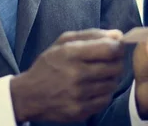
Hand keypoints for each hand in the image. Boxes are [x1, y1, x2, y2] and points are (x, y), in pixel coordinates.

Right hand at [10, 29, 124, 122]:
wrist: (29, 95)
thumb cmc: (49, 64)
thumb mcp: (64, 42)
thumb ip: (92, 35)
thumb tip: (118, 35)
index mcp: (71, 53)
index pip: (110, 49)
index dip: (118, 47)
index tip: (116, 47)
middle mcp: (76, 75)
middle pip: (115, 67)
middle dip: (116, 62)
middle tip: (110, 61)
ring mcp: (78, 95)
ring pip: (112, 84)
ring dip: (111, 78)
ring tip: (100, 75)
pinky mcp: (80, 112)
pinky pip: (105, 100)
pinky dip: (104, 93)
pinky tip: (95, 88)